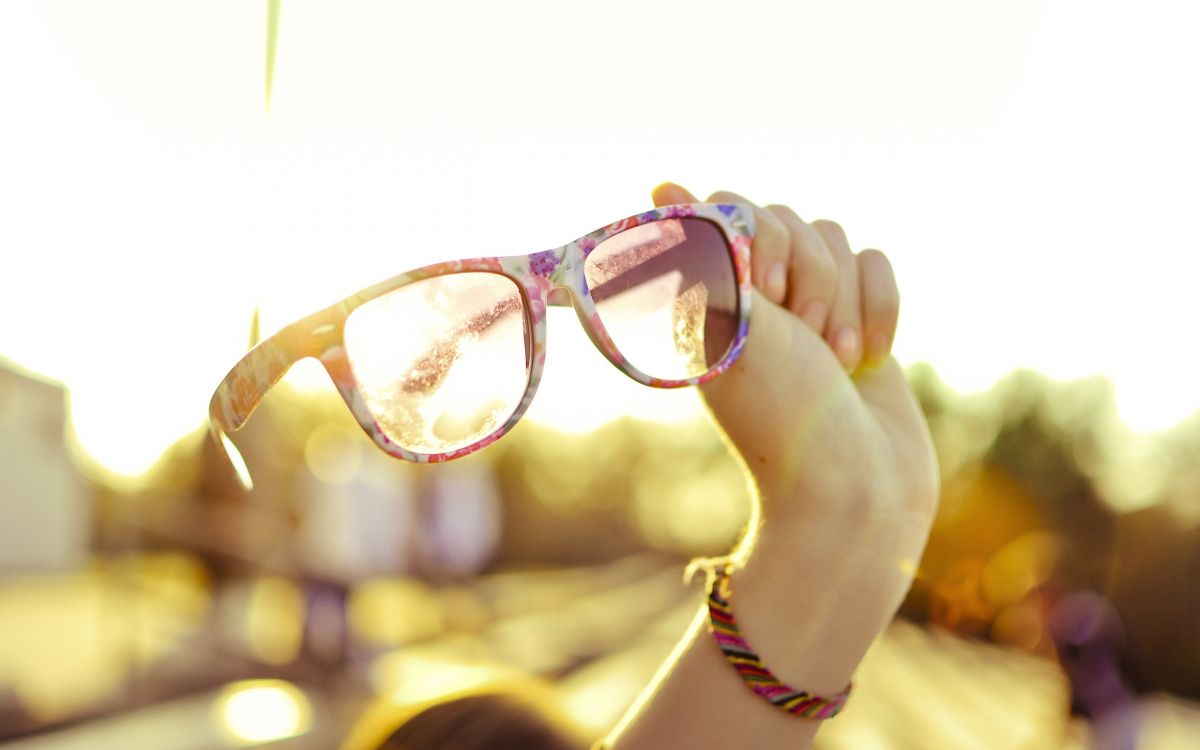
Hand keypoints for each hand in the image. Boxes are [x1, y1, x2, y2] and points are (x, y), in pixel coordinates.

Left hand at [611, 185, 938, 748]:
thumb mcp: (729, 329)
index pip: (731, 207)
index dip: (758, 242)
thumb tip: (660, 186)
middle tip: (807, 342)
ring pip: (837, 240)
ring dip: (844, 301)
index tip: (763, 298)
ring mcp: (809, 308)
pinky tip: (870, 360)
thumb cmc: (780, 414)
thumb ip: (700, 256)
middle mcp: (755, 296)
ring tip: (836, 361)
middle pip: (790, 220)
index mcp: (709, 294)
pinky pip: (877, 263)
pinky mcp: (858, 318)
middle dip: (809, 280)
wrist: (853, 488)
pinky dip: (880, 307)